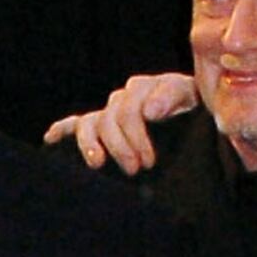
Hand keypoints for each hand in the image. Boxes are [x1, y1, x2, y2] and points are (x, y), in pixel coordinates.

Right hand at [45, 71, 196, 174]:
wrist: (206, 148)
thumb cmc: (204, 131)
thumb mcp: (201, 111)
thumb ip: (176, 99)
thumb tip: (150, 109)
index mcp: (161, 88)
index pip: (138, 98)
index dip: (137, 128)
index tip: (148, 159)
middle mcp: (134, 97)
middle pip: (115, 112)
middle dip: (123, 142)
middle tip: (138, 168)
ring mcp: (116, 113)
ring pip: (95, 121)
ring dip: (93, 143)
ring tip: (97, 164)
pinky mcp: (102, 128)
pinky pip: (77, 125)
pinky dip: (62, 131)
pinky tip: (50, 139)